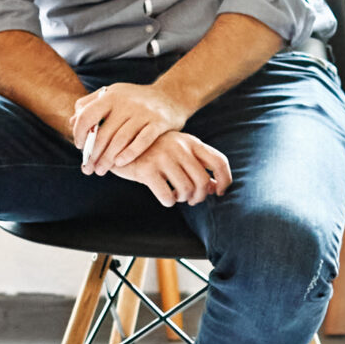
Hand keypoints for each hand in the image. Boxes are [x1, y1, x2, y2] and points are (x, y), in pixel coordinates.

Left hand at [72, 80, 193, 176]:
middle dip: (93, 154)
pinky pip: (142, 141)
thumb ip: (91, 105)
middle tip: (88, 168)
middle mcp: (126, 102)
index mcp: (111, 95)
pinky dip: (129, 154)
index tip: (80, 146)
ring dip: (108, 159)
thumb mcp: (113, 95)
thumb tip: (72, 122)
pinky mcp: (159, 122)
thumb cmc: (136, 99)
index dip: (79, 133)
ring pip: (120, 140)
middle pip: (103, 133)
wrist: (172, 95)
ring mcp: (143, 112)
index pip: (87, 116)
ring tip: (101, 170)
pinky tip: (120, 163)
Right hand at [113, 131, 231, 208]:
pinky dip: (169, 202)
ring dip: (183, 199)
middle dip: (200, 196)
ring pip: (186, 190)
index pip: (219, 161)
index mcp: (191, 141)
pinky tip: (165, 197)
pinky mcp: (147, 170)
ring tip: (176, 196)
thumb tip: (216, 187)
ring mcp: (163, 158)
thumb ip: (197, 164)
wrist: (119, 142)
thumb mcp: (178, 149)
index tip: (219, 192)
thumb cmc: (153, 149)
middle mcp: (180, 148)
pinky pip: (167, 196)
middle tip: (192, 199)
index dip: (225, 180)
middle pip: (203, 181)